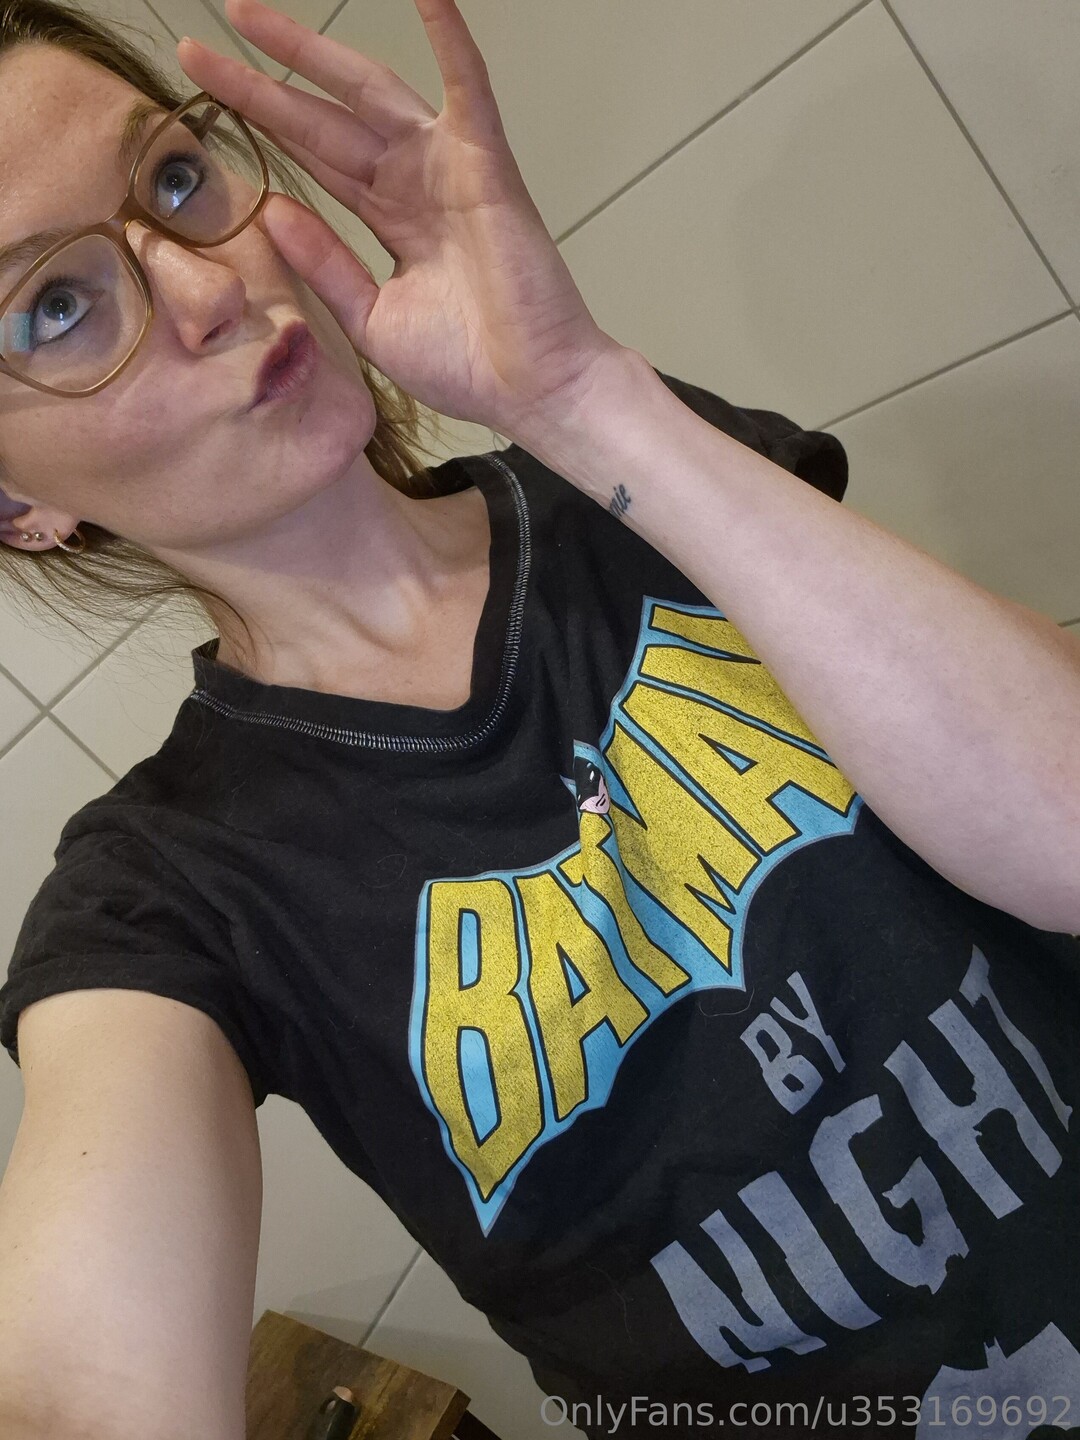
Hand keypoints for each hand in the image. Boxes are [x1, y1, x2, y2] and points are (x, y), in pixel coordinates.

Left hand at [176, 0, 625, 440]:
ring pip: (372, 91)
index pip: (313, 156)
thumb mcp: (370, 319)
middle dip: (267, 78)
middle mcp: (413, 183)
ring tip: (251, 16)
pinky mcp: (484, 164)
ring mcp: (447, 168)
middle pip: (327, 116)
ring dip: (316, 50)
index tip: (204, 88)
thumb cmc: (466, 367)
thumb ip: (325, 264)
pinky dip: (449, 35)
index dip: (261, 120)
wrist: (529, 389)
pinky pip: (467, 87)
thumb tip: (273, 210)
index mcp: (389, 220)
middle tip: (204, 39)